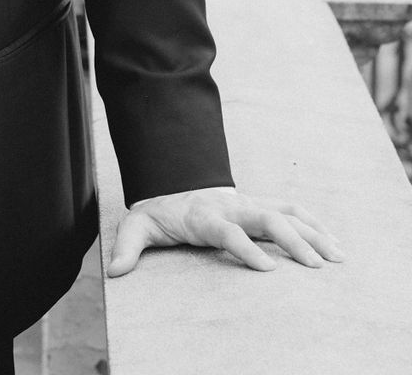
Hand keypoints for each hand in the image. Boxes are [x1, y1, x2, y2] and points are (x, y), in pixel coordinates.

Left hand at [107, 186, 343, 275]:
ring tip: (337, 257)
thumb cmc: (160, 212)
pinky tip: (334, 243)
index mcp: (204, 215)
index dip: (246, 248)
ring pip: (287, 213)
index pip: (228, 231)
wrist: (175, 180)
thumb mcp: (137, 226)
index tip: (268, 270)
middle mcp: (232, 206)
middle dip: (293, 241)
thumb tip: (115, 273)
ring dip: (313, 233)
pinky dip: (314, 224)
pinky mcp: (261, 205)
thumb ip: (128, 247)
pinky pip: (293, 211)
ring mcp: (249, 203)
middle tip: (316, 268)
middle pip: (266, 219)